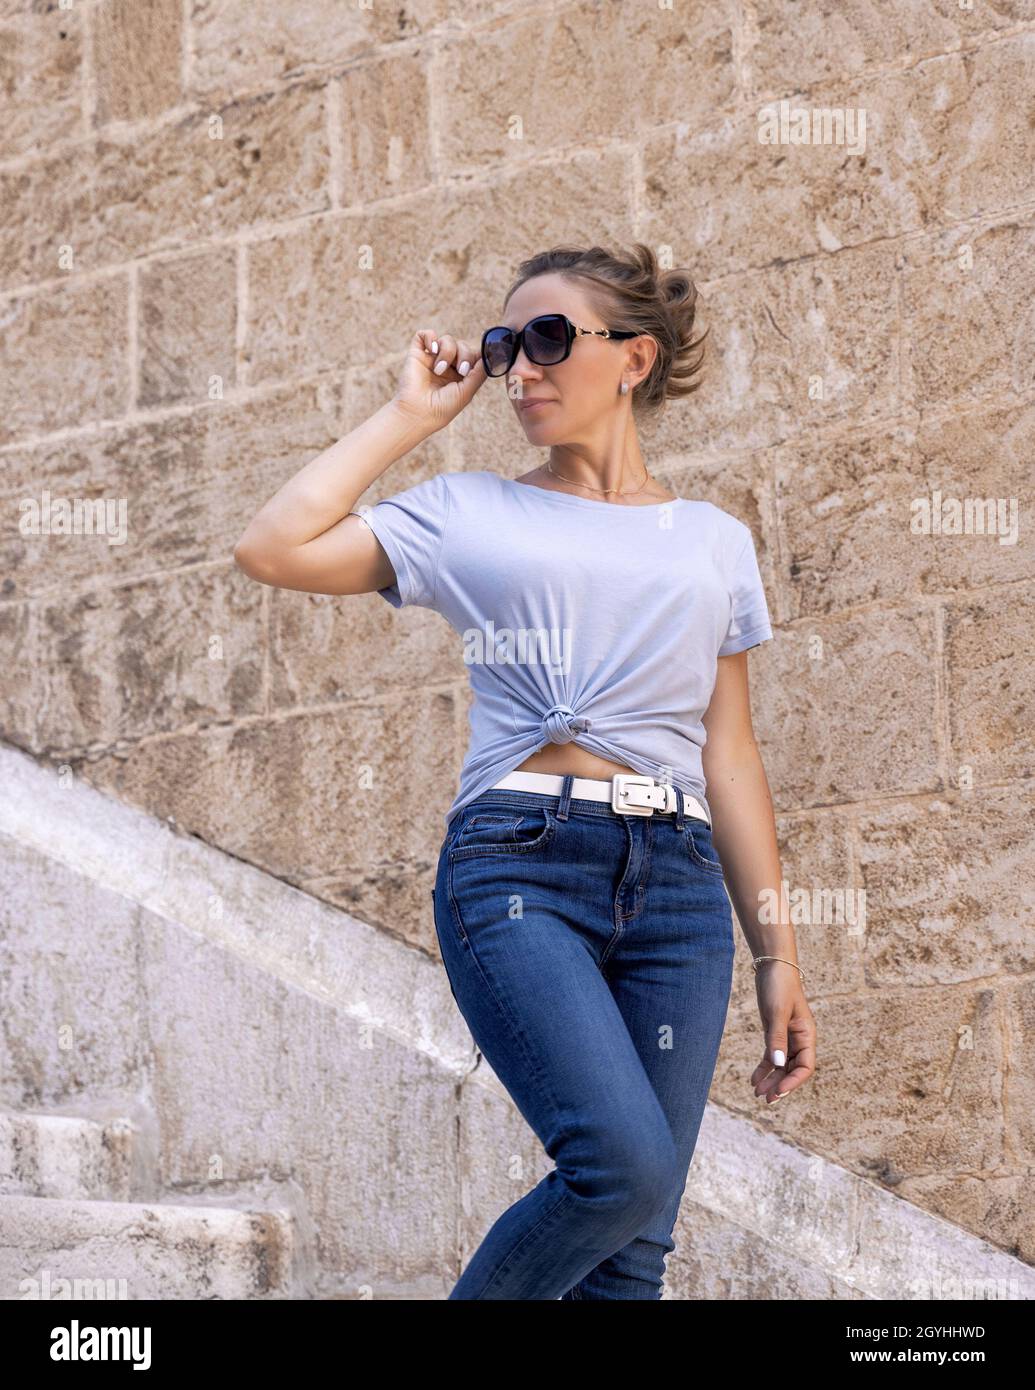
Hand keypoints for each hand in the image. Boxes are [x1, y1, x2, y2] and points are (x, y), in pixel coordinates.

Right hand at [391, 328, 486, 432]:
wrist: (418, 413)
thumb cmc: (443, 407)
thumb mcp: (467, 391)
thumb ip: (480, 372)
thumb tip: (492, 354)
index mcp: (460, 375)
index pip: (472, 355)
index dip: (477, 354)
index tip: (481, 358)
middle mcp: (447, 365)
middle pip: (462, 345)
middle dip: (465, 355)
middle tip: (461, 371)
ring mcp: (432, 358)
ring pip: (447, 339)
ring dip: (447, 352)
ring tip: (439, 369)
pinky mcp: (417, 354)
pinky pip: (424, 334)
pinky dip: (430, 337)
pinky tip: (432, 350)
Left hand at [751, 962, 815, 1104]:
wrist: (772, 965)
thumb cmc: (779, 986)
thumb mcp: (776, 1012)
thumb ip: (777, 1039)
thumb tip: (777, 1065)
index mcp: (807, 1035)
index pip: (805, 1066)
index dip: (793, 1081)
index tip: (778, 1091)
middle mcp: (799, 1038)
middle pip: (792, 1069)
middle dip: (780, 1085)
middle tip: (766, 1100)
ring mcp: (787, 1036)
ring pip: (780, 1065)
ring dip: (771, 1079)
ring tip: (757, 1094)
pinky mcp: (774, 1031)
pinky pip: (771, 1055)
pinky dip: (764, 1068)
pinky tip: (753, 1079)